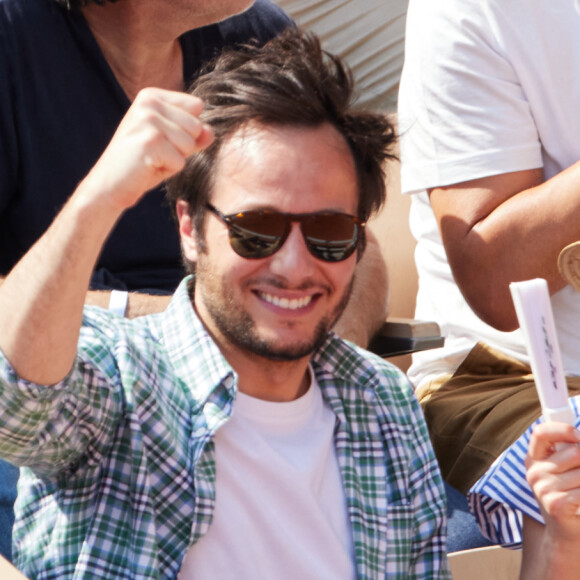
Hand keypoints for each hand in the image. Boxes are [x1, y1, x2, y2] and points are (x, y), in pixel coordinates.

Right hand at [80, 87, 213, 210]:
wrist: (110, 183)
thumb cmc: (142, 163)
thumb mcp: (171, 144)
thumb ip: (193, 135)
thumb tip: (211, 131)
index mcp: (152, 96)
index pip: (196, 106)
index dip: (186, 131)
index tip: (160, 139)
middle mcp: (149, 102)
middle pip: (196, 126)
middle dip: (182, 147)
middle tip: (155, 152)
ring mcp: (148, 120)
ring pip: (189, 144)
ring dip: (175, 159)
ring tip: (152, 159)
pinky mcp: (150, 142)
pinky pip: (180, 161)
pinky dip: (168, 170)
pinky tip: (148, 167)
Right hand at [525, 422, 579, 540]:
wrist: (566, 533)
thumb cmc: (570, 495)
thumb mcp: (563, 470)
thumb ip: (568, 452)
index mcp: (534, 458)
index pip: (541, 433)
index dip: (562, 429)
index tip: (579, 436)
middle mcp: (534, 472)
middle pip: (574, 452)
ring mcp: (543, 488)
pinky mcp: (556, 504)